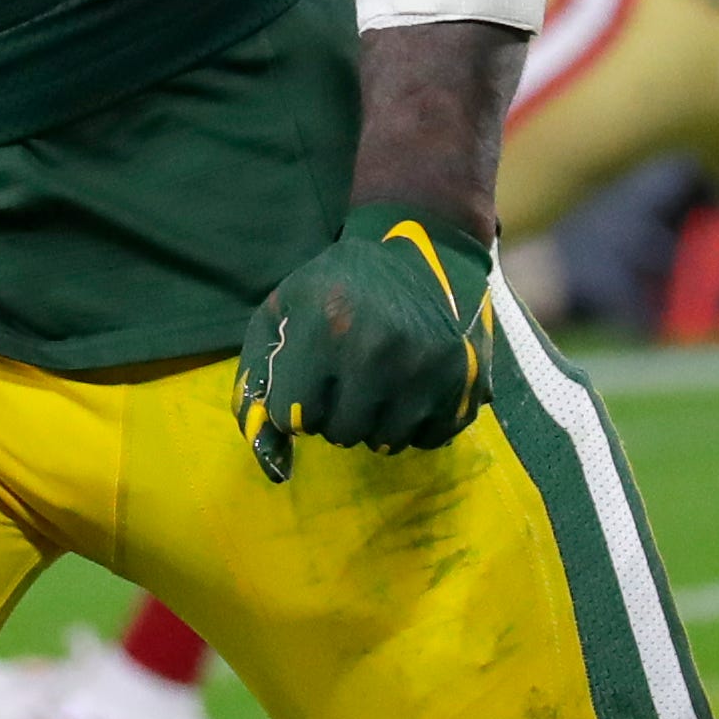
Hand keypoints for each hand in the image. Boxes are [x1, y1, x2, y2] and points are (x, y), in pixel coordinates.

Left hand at [238, 203, 496, 482]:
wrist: (419, 251)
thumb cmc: (335, 288)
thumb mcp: (280, 315)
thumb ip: (256, 385)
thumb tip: (273, 467)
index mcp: (325, 328)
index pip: (292, 415)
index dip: (293, 402)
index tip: (305, 379)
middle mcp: (378, 351)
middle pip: (340, 433)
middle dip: (333, 413)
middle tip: (343, 379)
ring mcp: (426, 368)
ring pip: (384, 442)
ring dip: (372, 422)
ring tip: (374, 382)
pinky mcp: (462, 381)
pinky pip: (428, 440)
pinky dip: (413, 425)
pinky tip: (408, 389)